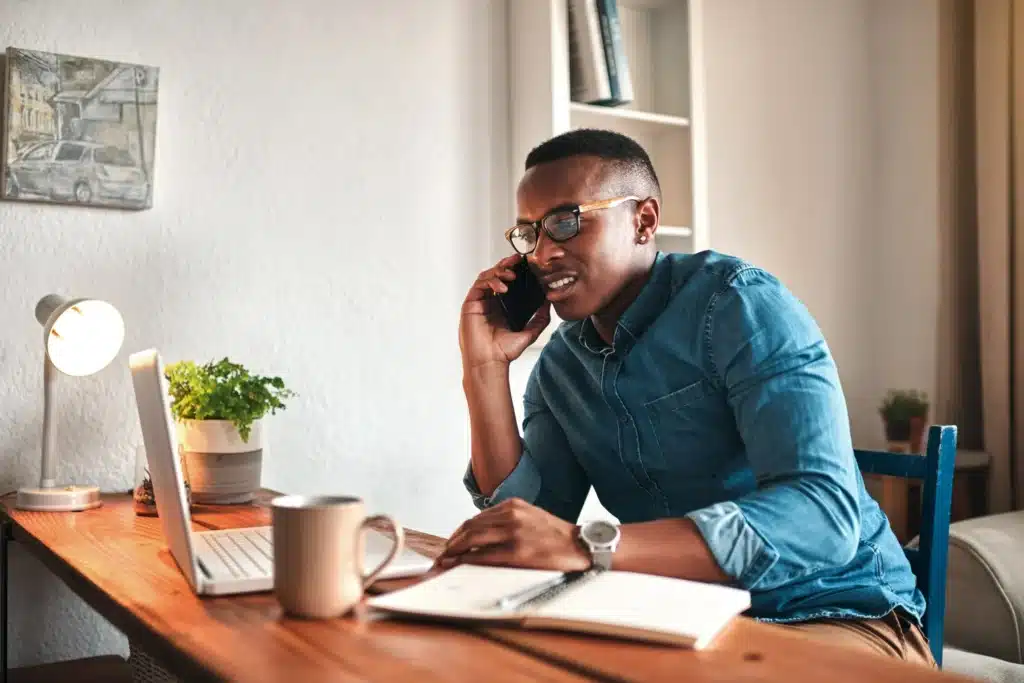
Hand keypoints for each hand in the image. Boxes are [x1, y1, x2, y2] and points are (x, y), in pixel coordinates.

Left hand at [435, 498, 589, 571]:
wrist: (581, 546)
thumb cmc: (557, 536)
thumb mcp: (531, 517)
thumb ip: (508, 520)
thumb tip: (483, 534)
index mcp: (513, 506)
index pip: (477, 517)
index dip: (460, 531)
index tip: (452, 542)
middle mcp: (511, 515)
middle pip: (470, 526)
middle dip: (453, 541)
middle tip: (443, 553)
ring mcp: (514, 532)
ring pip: (473, 538)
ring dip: (455, 550)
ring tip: (446, 560)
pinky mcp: (518, 551)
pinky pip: (484, 554)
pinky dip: (468, 559)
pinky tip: (460, 563)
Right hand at [459, 255, 550, 368]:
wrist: (491, 363)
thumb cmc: (505, 352)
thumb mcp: (529, 332)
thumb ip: (540, 318)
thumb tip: (549, 302)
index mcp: (501, 306)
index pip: (507, 282)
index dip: (515, 271)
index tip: (526, 265)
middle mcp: (489, 302)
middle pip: (496, 275)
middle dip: (506, 265)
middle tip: (518, 260)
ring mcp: (479, 302)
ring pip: (486, 277)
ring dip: (499, 271)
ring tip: (511, 275)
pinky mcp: (470, 304)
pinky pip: (479, 285)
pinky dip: (490, 282)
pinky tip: (502, 287)